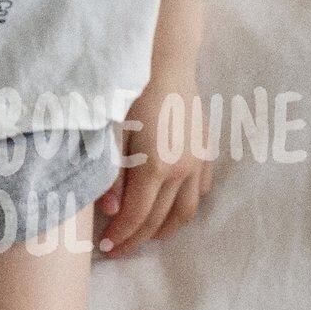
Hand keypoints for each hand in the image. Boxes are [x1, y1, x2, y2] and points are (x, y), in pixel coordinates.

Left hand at [94, 66, 214, 259]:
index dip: (120, 237)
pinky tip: (175, 207)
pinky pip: (201, 188)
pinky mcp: (205, 149)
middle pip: (160, 219)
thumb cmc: (133, 91)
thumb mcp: (113, 130)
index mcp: (155, 167)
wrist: (166, 59)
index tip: (105, 249)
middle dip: (138, 239)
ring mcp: (197, 161)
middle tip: (120, 250)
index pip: (136, 217)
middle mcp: (181, 170)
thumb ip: (111, 173)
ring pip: (187, 210)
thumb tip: (110, 211)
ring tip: (148, 236)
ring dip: (167, 229)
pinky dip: (187, 204)